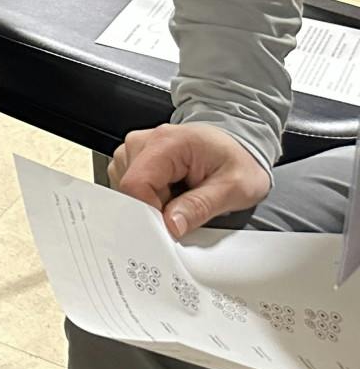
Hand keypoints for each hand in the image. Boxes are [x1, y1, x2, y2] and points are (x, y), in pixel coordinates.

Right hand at [110, 122, 270, 237]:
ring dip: (152, 202)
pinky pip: (131, 187)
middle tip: (186, 209)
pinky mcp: (135, 158)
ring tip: (181, 196)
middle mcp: (145, 141)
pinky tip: (171, 192)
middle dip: (154, 208)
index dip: (149, 212)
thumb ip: (201, 206)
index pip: (136, 184)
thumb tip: (171, 225)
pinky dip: (149, 197)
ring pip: (127, 189)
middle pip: (129, 188)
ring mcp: (137, 148)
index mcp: (167, 142)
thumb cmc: (240, 161)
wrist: (241, 147)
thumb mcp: (235, 188)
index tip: (170, 226)